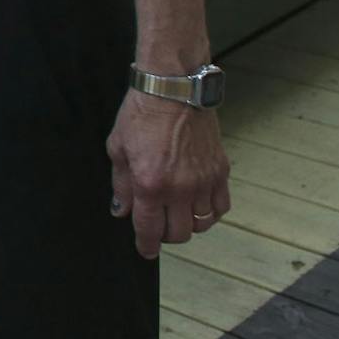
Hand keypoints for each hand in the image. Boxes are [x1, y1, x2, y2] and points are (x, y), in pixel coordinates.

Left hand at [107, 89, 231, 258]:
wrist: (173, 88)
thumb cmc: (142, 114)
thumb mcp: (118, 148)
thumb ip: (121, 185)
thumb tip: (122, 211)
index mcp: (150, 184)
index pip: (149, 230)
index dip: (146, 245)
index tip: (145, 250)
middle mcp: (179, 188)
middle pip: (178, 234)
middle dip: (165, 236)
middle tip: (158, 226)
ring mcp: (203, 181)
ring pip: (201, 224)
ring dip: (187, 224)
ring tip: (177, 213)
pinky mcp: (220, 171)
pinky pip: (221, 207)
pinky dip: (210, 213)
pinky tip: (198, 204)